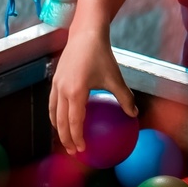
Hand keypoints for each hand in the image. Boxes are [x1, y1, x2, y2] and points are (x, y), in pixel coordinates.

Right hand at [48, 27, 136, 154]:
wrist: (85, 34)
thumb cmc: (101, 55)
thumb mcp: (115, 77)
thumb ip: (124, 97)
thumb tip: (134, 115)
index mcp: (76, 92)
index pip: (74, 122)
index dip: (76, 138)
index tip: (82, 149)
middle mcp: (62, 90)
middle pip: (60, 122)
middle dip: (65, 139)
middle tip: (73, 152)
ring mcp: (56, 85)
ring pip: (53, 113)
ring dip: (58, 129)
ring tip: (66, 139)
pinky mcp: (55, 80)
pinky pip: (53, 103)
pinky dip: (56, 115)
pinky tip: (64, 119)